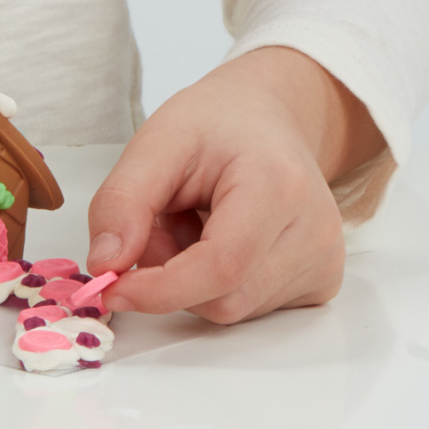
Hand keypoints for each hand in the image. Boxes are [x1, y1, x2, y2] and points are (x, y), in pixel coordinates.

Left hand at [86, 47, 384, 322]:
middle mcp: (315, 232)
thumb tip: (105, 266)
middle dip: (168, 276)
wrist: (268, 118)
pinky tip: (218, 240)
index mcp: (278, 186)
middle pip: (222, 299)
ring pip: (229, 309)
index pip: (221, 267)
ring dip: (188, 279)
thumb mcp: (155, 144)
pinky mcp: (318, 282)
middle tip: (159, 221)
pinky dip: (213, 285)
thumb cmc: (217, 125)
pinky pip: (247, 309)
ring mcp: (323, 262)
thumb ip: (121, 203)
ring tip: (192, 222)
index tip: (110, 288)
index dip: (160, 289)